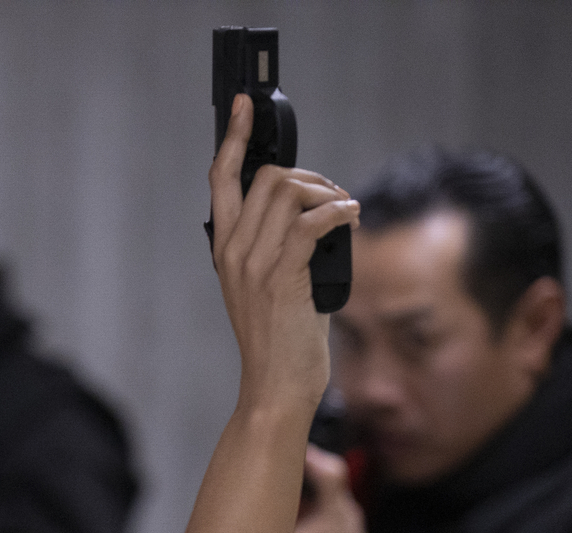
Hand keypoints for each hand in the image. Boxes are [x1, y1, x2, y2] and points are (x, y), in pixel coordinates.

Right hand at [208, 95, 359, 420]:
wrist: (277, 385)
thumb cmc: (279, 341)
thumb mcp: (265, 287)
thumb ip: (273, 248)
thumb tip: (307, 212)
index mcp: (226, 251)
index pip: (220, 180)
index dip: (234, 138)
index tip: (244, 107)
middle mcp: (234, 253)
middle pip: (265, 177)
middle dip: (309, 175)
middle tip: (333, 196)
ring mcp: (255, 265)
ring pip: (288, 193)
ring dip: (328, 192)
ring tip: (346, 212)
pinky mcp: (283, 277)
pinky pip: (311, 222)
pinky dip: (339, 212)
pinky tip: (351, 220)